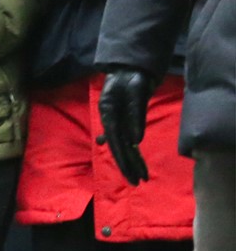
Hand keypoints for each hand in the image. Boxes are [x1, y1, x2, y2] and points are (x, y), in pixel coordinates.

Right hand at [98, 68, 154, 184]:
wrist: (132, 68)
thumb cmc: (132, 76)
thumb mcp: (136, 91)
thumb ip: (136, 114)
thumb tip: (137, 140)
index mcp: (109, 115)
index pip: (115, 142)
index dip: (124, 159)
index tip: (132, 173)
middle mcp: (113, 122)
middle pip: (120, 148)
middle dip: (128, 166)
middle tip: (137, 182)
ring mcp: (121, 122)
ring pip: (126, 146)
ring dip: (134, 162)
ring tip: (142, 177)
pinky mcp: (129, 122)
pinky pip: (131, 140)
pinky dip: (134, 152)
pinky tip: (136, 162)